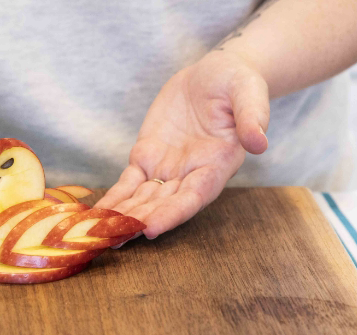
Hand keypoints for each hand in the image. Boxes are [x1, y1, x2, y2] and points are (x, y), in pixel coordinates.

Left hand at [95, 51, 269, 238]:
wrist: (214, 73)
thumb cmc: (237, 82)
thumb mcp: (248, 91)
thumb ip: (252, 116)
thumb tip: (259, 142)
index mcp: (217, 165)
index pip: (194, 197)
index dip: (172, 214)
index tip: (151, 228)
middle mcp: (191, 174)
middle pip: (163, 205)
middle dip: (140, 221)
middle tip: (115, 238)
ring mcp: (167, 169)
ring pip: (142, 199)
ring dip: (123, 216)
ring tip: (100, 234)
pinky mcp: (146, 157)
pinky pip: (127, 183)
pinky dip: (114, 198)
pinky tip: (97, 214)